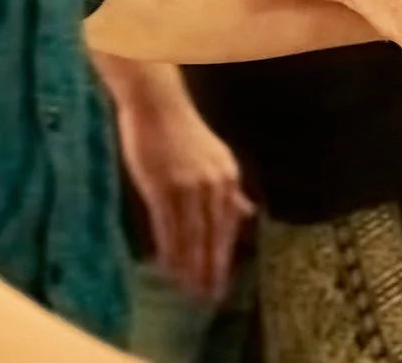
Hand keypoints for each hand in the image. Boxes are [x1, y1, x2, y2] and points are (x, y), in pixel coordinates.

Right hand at [116, 98, 254, 301]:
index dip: (224, 257)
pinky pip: (168, 226)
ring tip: (188, 291)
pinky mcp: (162, 186)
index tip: (221, 283)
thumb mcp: (215, 157)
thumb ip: (229, 188)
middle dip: (211, 270)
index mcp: (228, 176)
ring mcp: (188, 185)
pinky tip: (168, 268)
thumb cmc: (180, 131)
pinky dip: (169, 249)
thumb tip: (245, 211)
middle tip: (208, 298)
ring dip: (190, 266)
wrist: (156, 103)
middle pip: (213, 236)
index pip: (228, 227)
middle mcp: (214, 183)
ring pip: (191, 236)